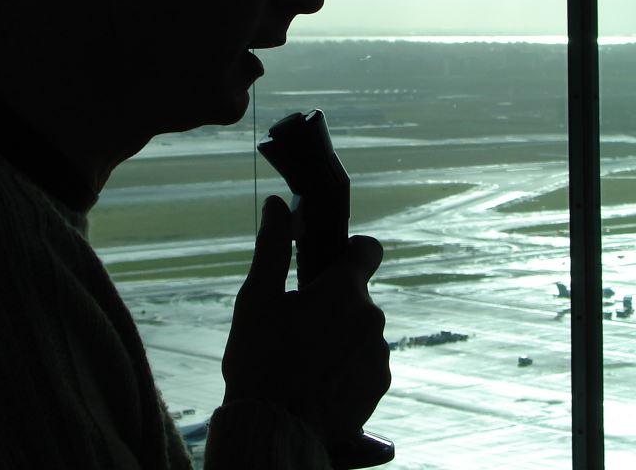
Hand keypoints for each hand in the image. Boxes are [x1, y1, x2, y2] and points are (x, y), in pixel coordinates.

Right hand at [221, 196, 390, 448]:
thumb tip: (278, 204)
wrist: (275, 430)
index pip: (368, 249)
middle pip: (358, 297)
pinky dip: (347, 368)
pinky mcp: (378, 387)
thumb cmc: (260, 360)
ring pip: (361, 332)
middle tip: (296, 326)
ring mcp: (378, 355)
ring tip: (303, 361)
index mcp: (345, 291)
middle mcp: (372, 318)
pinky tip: (316, 384)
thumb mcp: (256, 299)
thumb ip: (272, 248)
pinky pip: (365, 364)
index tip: (330, 265)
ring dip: (341, 338)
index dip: (351, 251)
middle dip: (334, 304)